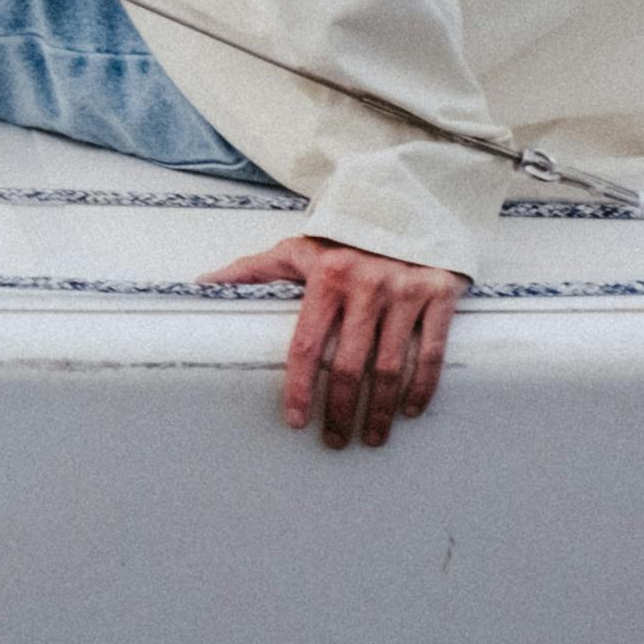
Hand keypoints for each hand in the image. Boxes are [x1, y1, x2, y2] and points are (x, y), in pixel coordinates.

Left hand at [204, 236, 462, 447]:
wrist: (403, 202)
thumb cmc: (343, 235)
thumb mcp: (297, 247)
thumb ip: (253, 269)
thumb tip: (203, 284)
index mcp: (326, 278)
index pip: (306, 345)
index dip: (300, 388)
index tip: (296, 422)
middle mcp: (366, 286)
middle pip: (348, 365)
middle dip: (339, 410)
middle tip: (333, 441)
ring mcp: (405, 291)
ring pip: (391, 366)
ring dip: (379, 410)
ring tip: (369, 438)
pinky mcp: (440, 294)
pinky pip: (432, 351)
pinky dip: (422, 387)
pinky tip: (409, 412)